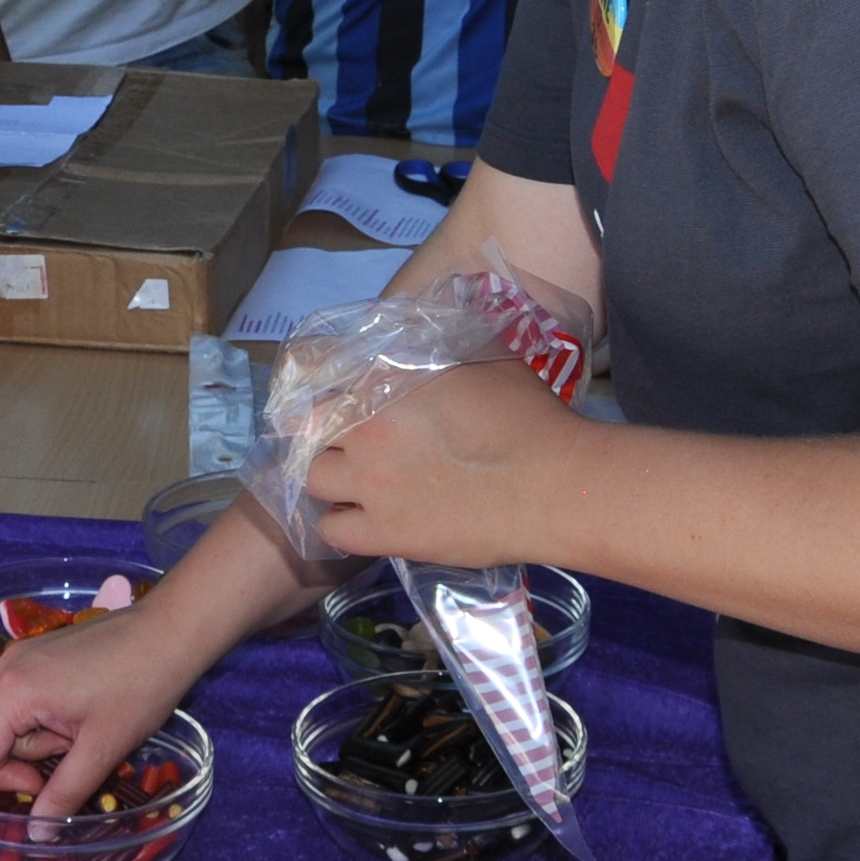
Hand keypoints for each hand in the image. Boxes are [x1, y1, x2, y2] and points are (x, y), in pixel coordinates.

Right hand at [0, 610, 203, 816]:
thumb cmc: (140, 688)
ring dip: (15, 745)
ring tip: (67, 749)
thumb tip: (35, 833)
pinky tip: (67, 730)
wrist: (170, 632)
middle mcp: (6, 669)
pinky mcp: (36, 656)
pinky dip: (26, 724)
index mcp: (16, 692)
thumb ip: (63, 793)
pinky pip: (10, 699)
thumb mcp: (102, 749)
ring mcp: (19, 658)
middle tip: (36, 783)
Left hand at [299, 357, 581, 565]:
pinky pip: (333, 532)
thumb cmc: (528, 416)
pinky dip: (344, 525)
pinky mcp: (385, 533)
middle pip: (308, 429)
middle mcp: (366, 431)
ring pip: (314, 480)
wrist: (551, 483)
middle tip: (354, 442)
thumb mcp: (489, 356)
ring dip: (331, 479)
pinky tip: (366, 521)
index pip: (319, 372)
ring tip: (358, 483)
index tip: (335, 396)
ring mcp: (371, 484)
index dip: (324, 384)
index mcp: (386, 381)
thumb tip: (447, 327)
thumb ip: (452, 343)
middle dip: (326, 433)